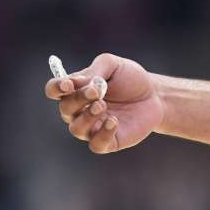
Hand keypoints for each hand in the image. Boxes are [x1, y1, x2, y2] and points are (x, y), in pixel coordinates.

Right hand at [44, 53, 165, 153]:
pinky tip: (114, 121)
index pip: (54, 90)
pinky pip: (96, 144)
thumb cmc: (130, 79)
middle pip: (65, 109)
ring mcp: (92, 128)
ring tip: (103, 105)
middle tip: (96, 91)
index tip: (68, 84)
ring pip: (77, 129)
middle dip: (78, 99)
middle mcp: (80, 111)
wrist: (155, 95)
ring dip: (87, 117)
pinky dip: (102, 134)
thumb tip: (76, 82)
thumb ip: (94, 70)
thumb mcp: (114, 65)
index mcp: (77, 90)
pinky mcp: (107, 141)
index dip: (56, 87)